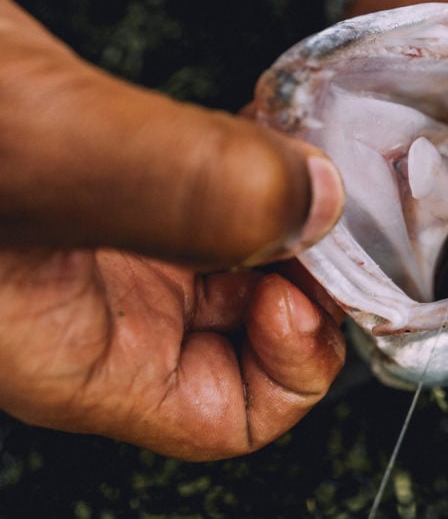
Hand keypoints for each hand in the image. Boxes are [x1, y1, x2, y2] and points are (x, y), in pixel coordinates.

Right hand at [0, 0, 345, 459]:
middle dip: (305, 273)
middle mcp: (89, 303)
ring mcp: (95, 237)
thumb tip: (313, 204)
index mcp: (64, 346)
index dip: (298, 363)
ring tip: (300, 150)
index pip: (227, 417)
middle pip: (247, 335)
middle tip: (327, 194)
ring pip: (231, 259)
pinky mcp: (96, 171)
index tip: (313, 276)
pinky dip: (247, 162)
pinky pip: (202, 192)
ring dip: (283, 211)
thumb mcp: (25, 141)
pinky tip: (259, 121)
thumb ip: (173, 185)